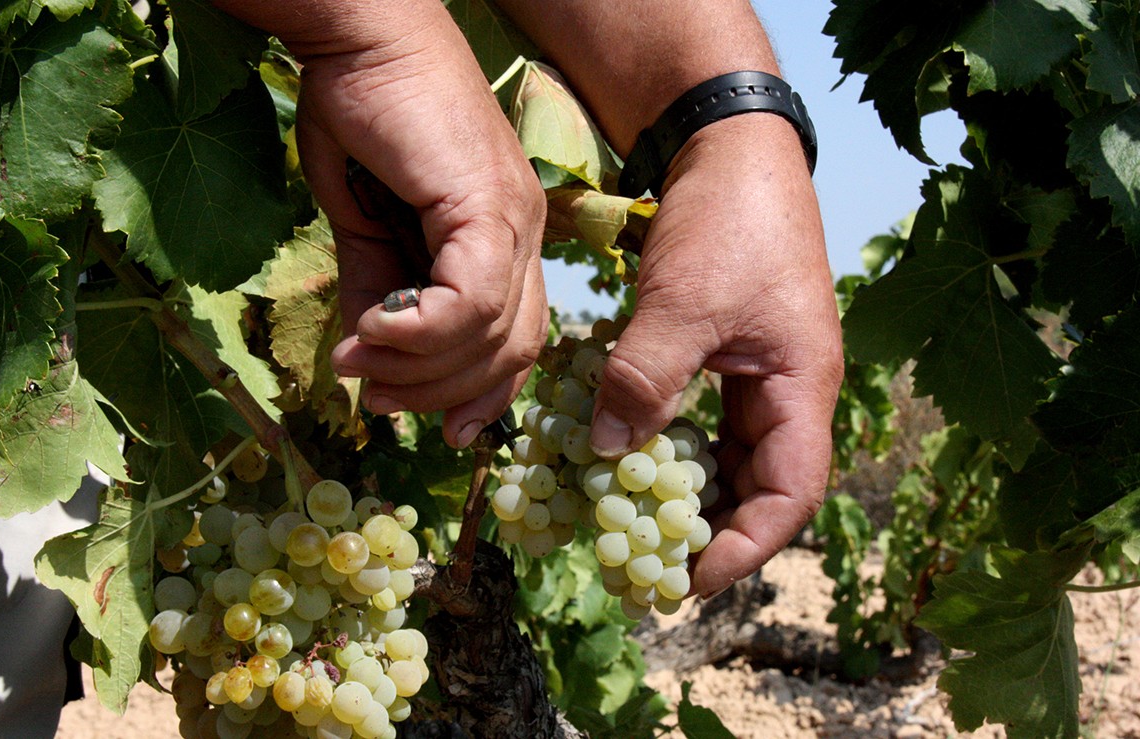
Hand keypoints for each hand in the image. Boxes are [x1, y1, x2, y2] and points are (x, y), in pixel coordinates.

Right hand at [279, 3, 547, 447]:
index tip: (436, 426)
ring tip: (360, 364)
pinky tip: (374, 331)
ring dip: (420, 367)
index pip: (516, 340)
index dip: (480, 393)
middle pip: (512, 351)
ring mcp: (514, 217)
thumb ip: (376, 294)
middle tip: (379, 398)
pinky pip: (471, 300)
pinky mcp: (488, 203)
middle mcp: (525, 233)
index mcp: (505, 240)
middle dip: (443, 392)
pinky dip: (421, 331)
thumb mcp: (366, 228)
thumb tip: (366, 360)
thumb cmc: (363, 121)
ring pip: (493, 334)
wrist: (361, 36)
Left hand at [588, 115, 843, 595]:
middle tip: (648, 563)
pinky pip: (704, 419)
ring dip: (687, 491)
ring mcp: (759, 373)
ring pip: (730, 456)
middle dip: (711, 530)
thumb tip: (604, 455)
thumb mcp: (682, 304)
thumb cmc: (726, 220)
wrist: (729, 145)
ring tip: (632, 523)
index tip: (687, 579)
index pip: (792, 495)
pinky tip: (627, 454)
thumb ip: (644, 381)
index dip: (745, 547)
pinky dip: (669, 443)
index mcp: (803, 387)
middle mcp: (789, 391)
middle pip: (761, 486)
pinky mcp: (727, 354)